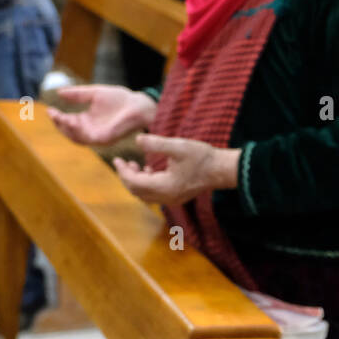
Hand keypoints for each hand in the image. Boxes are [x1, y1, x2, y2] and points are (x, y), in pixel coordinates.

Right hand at [47, 84, 156, 145]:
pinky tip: (73, 121)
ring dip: (66, 128)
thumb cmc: (120, 99)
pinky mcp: (104, 139)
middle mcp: (90, 131)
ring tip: (60, 117)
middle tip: (53, 114)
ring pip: (76, 137)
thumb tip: (58, 92)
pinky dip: (78, 131)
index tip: (49, 109)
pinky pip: (88, 138)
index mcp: (87, 121)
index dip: (57, 118)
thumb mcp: (94, 93)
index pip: (67, 123)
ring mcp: (97, 136)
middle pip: (69, 133)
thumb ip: (78, 94)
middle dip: (59, 124)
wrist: (139, 104)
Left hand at [113, 134, 236, 204]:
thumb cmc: (202, 157)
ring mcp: (172, 199)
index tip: (116, 158)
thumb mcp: (178, 146)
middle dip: (126, 177)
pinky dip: (147, 184)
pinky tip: (150, 170)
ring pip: (144, 195)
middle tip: (122, 162)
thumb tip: (136, 140)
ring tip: (134, 165)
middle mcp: (166, 197)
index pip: (134, 182)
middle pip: (136, 191)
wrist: (222, 169)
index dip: (123, 171)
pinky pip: (154, 194)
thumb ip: (156, 143)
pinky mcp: (177, 197)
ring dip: (136, 181)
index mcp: (164, 186)